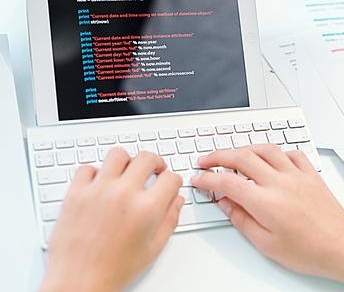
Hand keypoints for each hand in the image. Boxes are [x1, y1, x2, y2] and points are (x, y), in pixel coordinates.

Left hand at [39, 148, 183, 291]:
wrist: (79, 282)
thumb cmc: (114, 270)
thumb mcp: (153, 249)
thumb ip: (169, 220)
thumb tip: (176, 201)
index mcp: (146, 209)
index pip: (170, 178)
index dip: (173, 180)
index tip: (169, 183)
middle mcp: (123, 194)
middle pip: (146, 158)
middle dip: (156, 163)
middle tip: (154, 169)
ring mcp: (97, 191)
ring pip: (117, 155)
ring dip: (127, 161)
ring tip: (127, 172)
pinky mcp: (75, 194)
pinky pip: (87, 168)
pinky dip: (96, 173)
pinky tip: (101, 183)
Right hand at [191, 144, 343, 276]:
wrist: (342, 247)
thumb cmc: (309, 251)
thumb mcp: (266, 244)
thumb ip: (242, 220)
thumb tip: (226, 204)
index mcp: (266, 202)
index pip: (227, 182)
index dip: (208, 179)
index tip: (198, 179)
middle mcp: (280, 183)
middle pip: (242, 157)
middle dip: (218, 156)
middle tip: (207, 160)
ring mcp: (297, 175)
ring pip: (265, 149)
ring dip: (245, 148)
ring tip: (234, 154)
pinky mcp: (311, 174)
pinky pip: (291, 153)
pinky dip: (276, 152)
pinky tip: (270, 158)